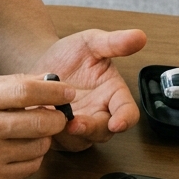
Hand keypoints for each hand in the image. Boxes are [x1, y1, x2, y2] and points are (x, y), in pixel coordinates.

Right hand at [0, 75, 74, 178]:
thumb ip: (10, 84)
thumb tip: (49, 80)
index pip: (27, 91)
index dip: (54, 91)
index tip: (68, 91)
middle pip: (40, 121)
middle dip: (56, 117)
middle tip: (56, 114)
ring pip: (39, 146)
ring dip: (44, 138)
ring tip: (32, 131)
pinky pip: (30, 167)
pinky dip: (33, 156)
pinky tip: (22, 147)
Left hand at [30, 28, 146, 150]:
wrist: (41, 62)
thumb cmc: (70, 55)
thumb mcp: (90, 43)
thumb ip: (114, 42)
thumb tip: (139, 36)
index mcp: (113, 94)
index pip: (128, 112)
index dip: (125, 119)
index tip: (118, 122)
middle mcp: (98, 113)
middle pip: (104, 132)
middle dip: (91, 129)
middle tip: (75, 123)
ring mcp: (79, 126)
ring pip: (80, 140)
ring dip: (68, 134)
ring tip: (54, 118)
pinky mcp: (59, 133)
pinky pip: (57, 141)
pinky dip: (49, 133)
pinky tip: (39, 118)